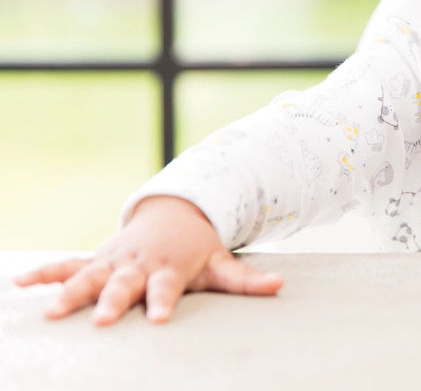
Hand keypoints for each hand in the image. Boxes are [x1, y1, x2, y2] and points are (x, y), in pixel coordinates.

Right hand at [12, 195, 282, 324]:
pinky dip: (44, 273)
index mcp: (169, 268)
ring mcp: (114, 260)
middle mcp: (138, 264)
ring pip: (89, 276)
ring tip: (52, 312)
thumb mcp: (221, 262)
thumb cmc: (198, 249)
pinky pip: (66, 266)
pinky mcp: (96, 259)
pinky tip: (20, 283)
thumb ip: (246, 280)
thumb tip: (279, 287)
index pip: (167, 288)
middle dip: (113, 301)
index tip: (161, 319)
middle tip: (101, 320)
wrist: (175, 214)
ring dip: (69, 292)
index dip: (165, 302)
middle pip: (124, 284)